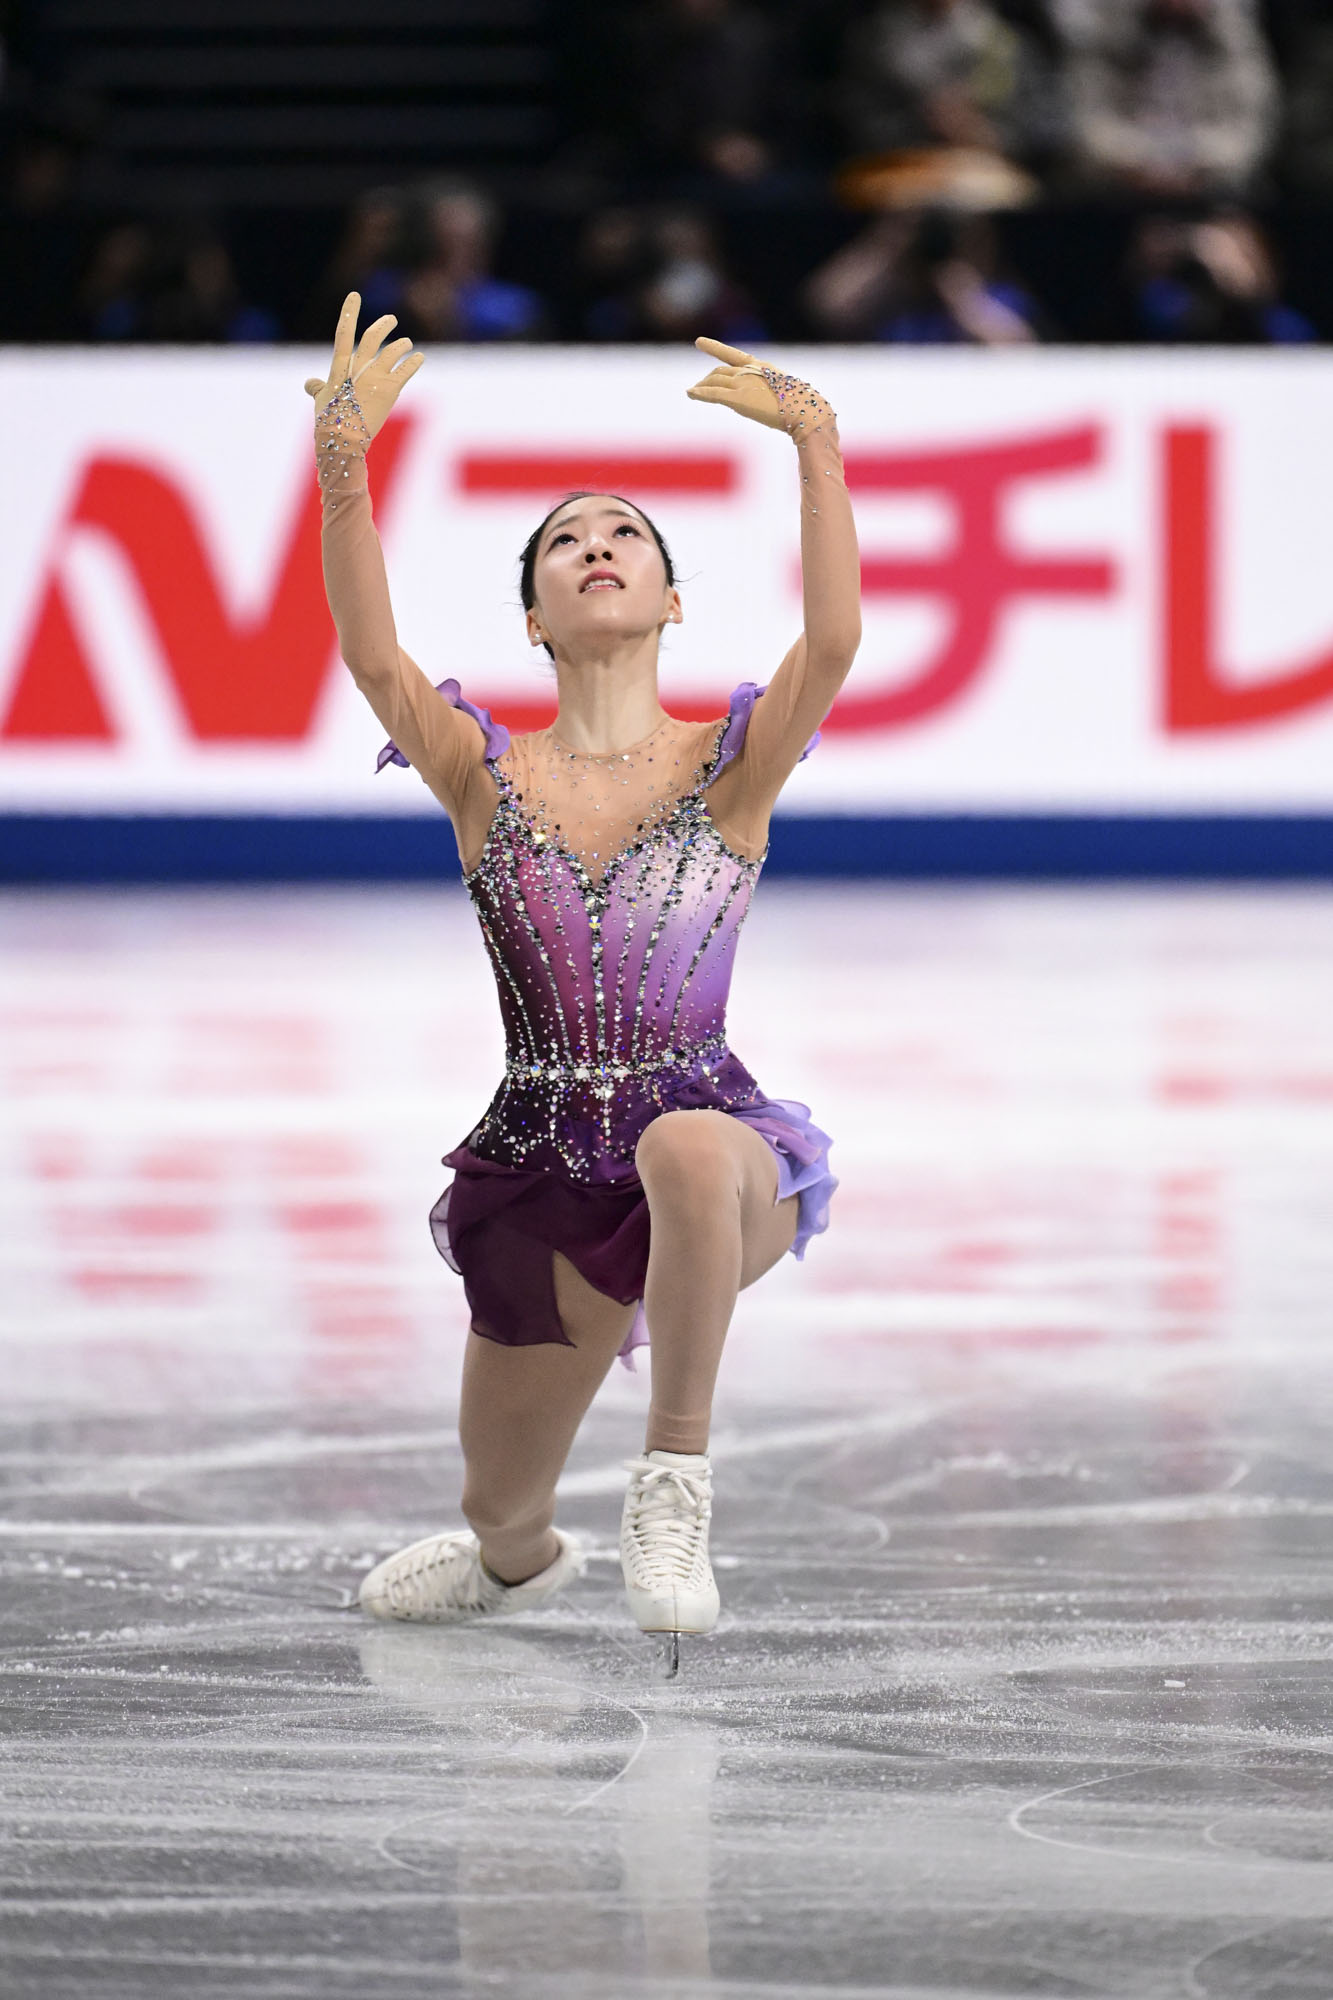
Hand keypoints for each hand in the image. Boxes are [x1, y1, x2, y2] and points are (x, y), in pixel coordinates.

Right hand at [303, 290, 423, 443]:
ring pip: (393, 351)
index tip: (355, 296)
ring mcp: (375, 377)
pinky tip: (420, 357)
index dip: (349, 313)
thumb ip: (317, 387)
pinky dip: (414, 361)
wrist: (344, 440)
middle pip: (373, 337)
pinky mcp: (391, 389)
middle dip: (384, 325)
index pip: (344, 334)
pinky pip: (406, 370)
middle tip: (391, 319)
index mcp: (340, 368)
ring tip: (407, 343)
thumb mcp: (320, 401)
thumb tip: (310, 384)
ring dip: (402, 344)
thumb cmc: (329, 422)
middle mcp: (358, 368)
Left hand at [686, 336, 834, 439]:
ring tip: (692, 392)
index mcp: (762, 367)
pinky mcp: (738, 399)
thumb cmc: (802, 406)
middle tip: (698, 387)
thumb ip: (771, 392)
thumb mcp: (785, 393)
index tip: (699, 342)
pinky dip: (699, 393)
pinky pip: (712, 394)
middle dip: (707, 379)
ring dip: (701, 386)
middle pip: (720, 372)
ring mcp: (743, 384)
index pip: (733, 355)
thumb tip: (770, 401)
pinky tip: (690, 393)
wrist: (806, 410)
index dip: (714, 348)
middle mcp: (750, 372)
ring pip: (714, 382)